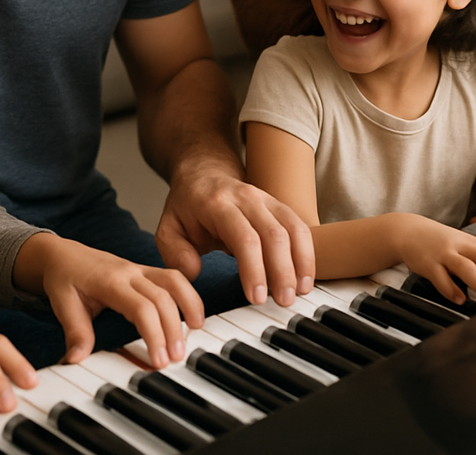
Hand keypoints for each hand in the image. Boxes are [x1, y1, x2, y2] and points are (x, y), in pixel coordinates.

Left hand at [19, 235, 203, 368]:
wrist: (63, 254)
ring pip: (174, 280)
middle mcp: (130, 272)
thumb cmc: (64, 278)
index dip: (154, 334)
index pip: (141, 307)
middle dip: (173, 329)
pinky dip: (187, 294)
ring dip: (189, 304)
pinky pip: (173, 278)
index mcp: (110, 281)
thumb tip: (78, 360)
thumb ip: (75, 331)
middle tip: (177, 358)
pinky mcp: (146, 271)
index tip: (159, 361)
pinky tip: (192, 314)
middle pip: (163, 297)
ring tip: (197, 331)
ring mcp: (140, 269)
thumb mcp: (63, 304)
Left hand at [154, 163, 315, 306]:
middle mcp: (247, 198)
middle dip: (282, 271)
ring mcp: (266, 199)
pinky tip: (305, 277)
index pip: (244, 237)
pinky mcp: (278, 205)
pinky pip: (300, 226)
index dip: (254, 269)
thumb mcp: (168, 228)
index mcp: (218, 204)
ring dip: (301, 262)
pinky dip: (307, 252)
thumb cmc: (187, 206)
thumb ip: (174, 253)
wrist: (203, 173)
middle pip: (274, 234)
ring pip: (293, 228)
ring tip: (300, 292)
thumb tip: (193, 272)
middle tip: (284, 302)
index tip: (257, 298)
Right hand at [393, 213, 475, 306]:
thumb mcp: (460, 244)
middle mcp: (460, 246)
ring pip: (466, 268)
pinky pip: (441, 277)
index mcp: (471, 243)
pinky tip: (459, 299)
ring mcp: (443, 254)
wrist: (406, 230)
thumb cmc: (438, 241)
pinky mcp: (427, 263)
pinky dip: (451, 289)